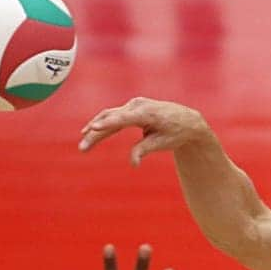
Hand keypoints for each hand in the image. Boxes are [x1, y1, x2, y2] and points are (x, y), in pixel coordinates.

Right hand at [79, 97, 209, 165]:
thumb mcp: (163, 143)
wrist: (187, 120)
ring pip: (109, 116)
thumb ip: (145, 150)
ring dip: (95, 130)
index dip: (107, 124)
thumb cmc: (176, 132)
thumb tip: (133, 164)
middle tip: (83, 148)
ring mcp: (133, 105)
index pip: (123, 119)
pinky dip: (103, 124)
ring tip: (84, 145)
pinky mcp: (132, 108)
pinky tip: (91, 132)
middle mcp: (138, 105)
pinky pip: (114, 116)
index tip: (93, 128)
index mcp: (147, 113)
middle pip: (111, 119)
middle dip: (95, 133)